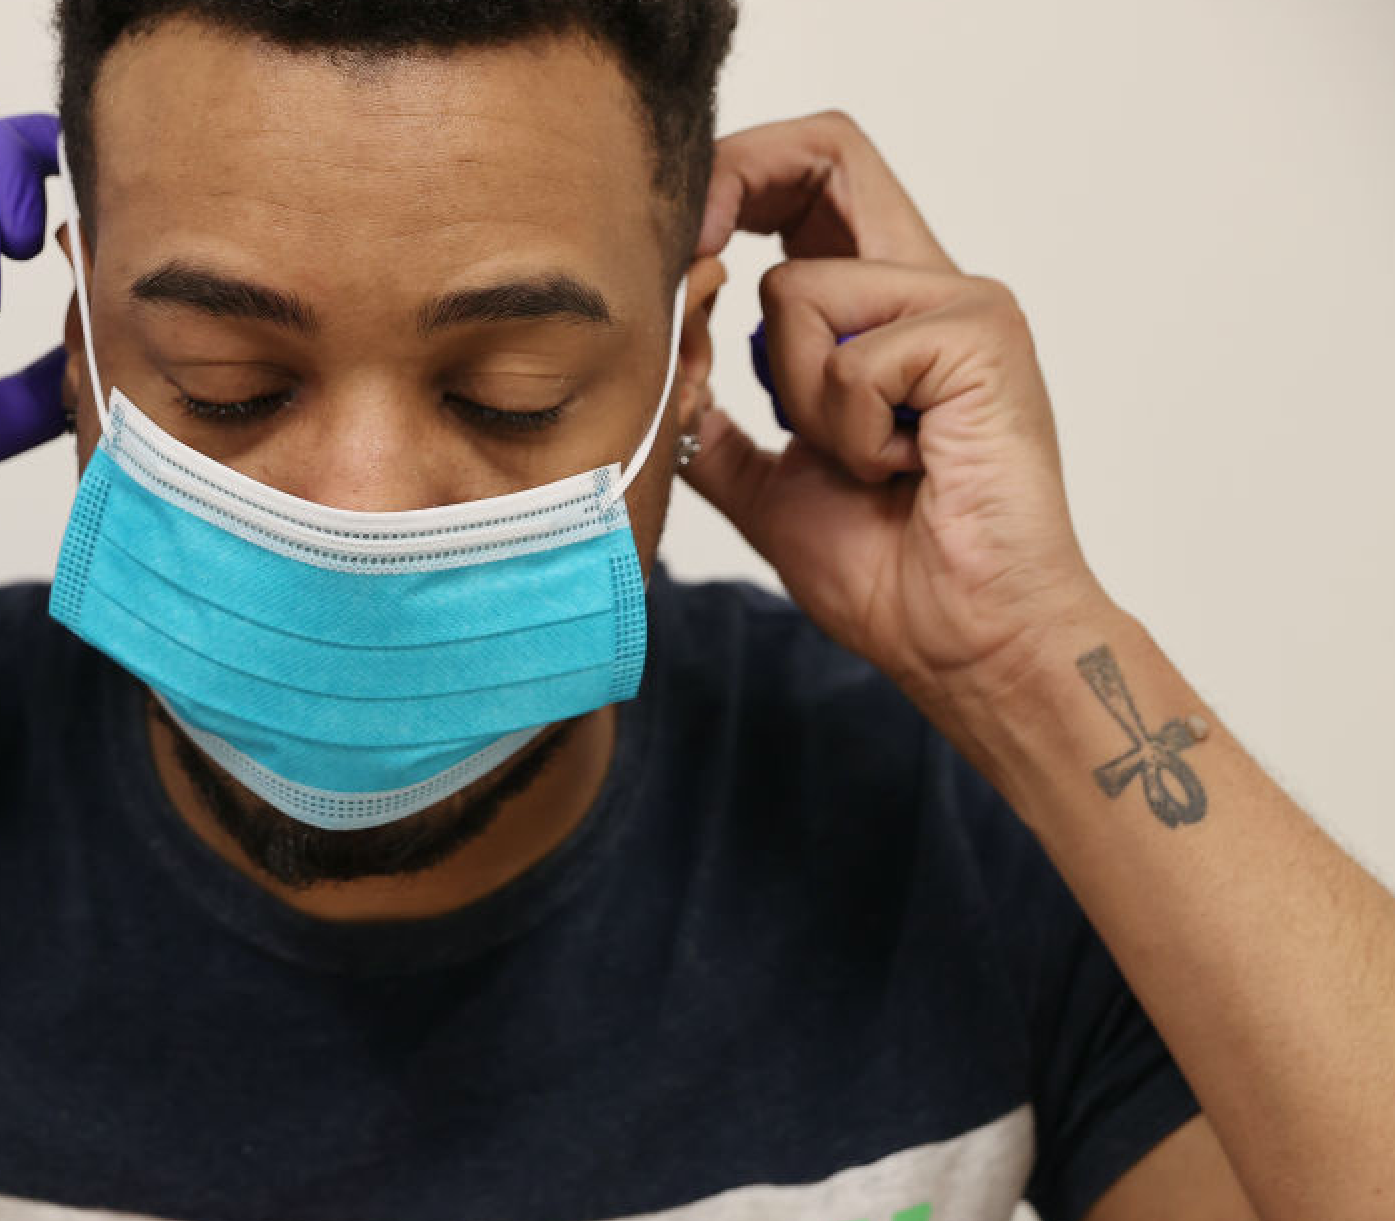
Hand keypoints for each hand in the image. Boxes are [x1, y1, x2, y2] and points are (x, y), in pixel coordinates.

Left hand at [685, 110, 1109, 713]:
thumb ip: (715, 422)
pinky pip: (849, 359)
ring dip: (799, 401)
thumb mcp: (765, 486)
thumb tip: (663, 370)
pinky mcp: (982, 335)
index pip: (815, 178)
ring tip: (865, 461)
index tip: (682, 244)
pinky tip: (904, 469)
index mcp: (881, 311)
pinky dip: (847, 434)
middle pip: (828, 152)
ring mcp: (964, 302)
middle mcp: (928, 285)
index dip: (736, 178)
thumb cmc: (890, 574)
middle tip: (697, 265)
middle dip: (737, 191)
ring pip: (799, 292)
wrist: (963, 642)